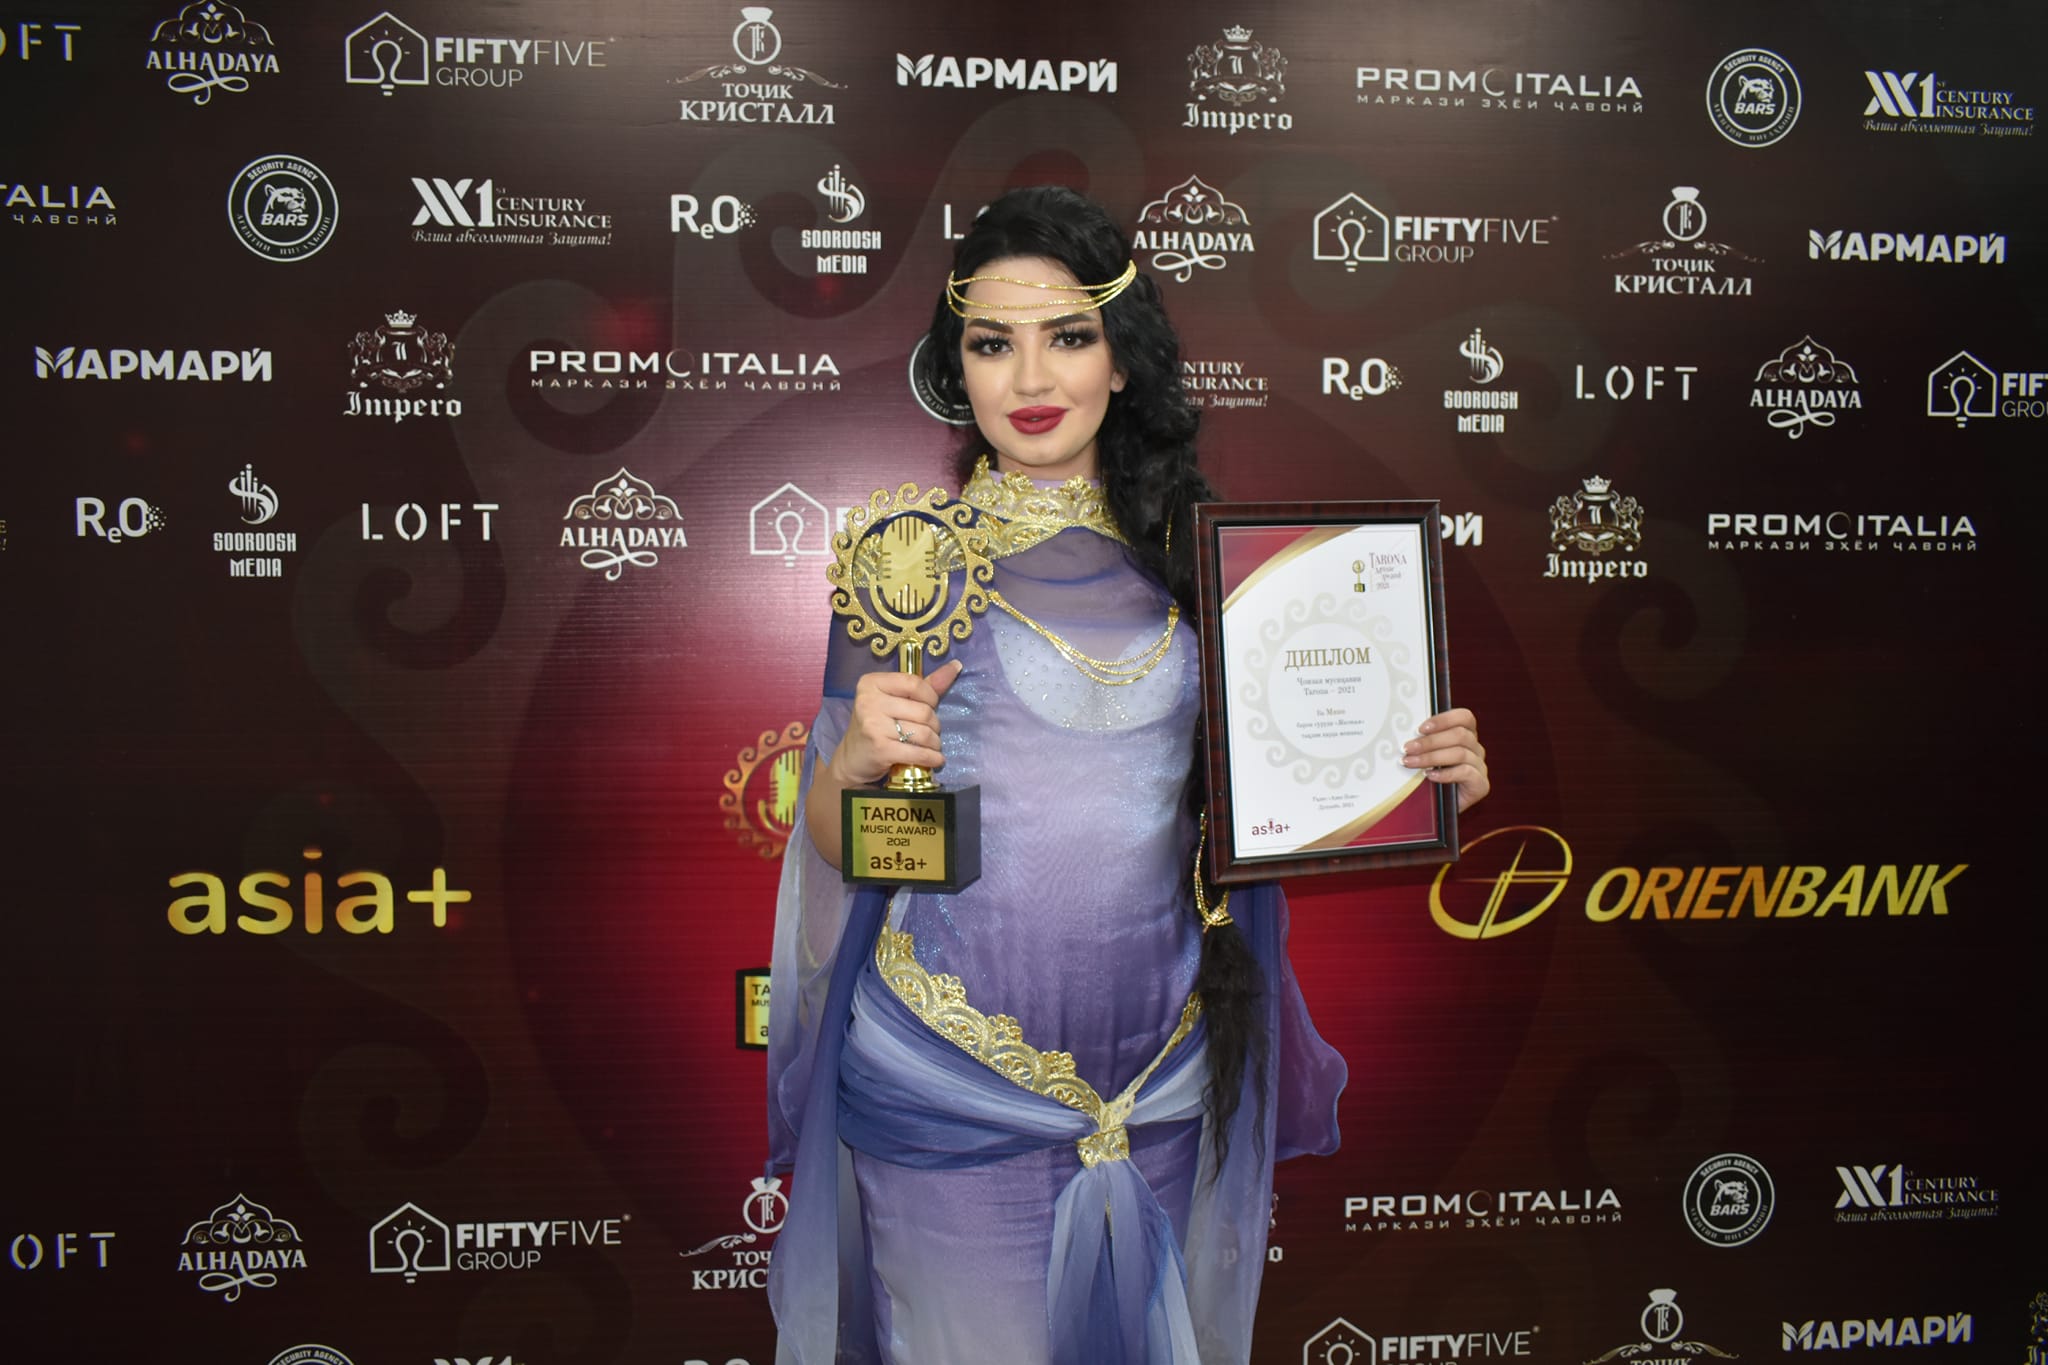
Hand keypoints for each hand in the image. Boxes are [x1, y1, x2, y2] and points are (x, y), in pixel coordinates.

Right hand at [827, 659, 964, 787]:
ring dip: (935, 743)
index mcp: (871, 683)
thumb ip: (925, 685)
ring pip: (923, 733)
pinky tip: (935, 759)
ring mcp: (873, 725)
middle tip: (931, 732)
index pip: (914, 683)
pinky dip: (932, 758)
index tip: (931, 706)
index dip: (931, 696)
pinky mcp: (880, 749)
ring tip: (932, 746)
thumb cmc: (878, 725)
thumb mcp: (895, 700)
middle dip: (934, 724)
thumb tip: (956, 666)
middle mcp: (869, 701)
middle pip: (922, 710)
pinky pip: (918, 752)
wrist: (853, 759)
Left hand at [1404, 707, 1488, 812]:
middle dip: (1430, 741)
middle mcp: (1476, 749)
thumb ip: (1422, 743)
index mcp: (1466, 735)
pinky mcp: (1481, 785)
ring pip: (1461, 753)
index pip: (1464, 717)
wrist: (1437, 810)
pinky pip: (1466, 773)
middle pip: (1460, 735)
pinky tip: (1430, 776)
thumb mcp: (1425, 757)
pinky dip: (1446, 774)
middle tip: (1408, 748)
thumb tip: (1403, 732)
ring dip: (1432, 757)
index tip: (1421, 728)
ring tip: (1411, 762)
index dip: (1444, 719)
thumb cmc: (1429, 780)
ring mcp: (1481, 767)